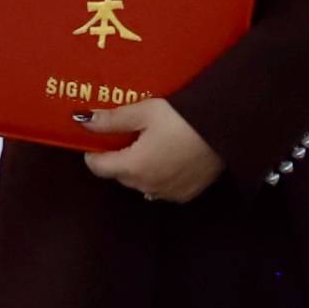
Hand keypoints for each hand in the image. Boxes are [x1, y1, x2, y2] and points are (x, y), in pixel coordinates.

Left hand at [76, 97, 221, 202]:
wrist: (226, 130)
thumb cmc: (182, 118)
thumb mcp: (145, 112)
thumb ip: (112, 120)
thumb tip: (82, 121)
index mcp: (132, 167)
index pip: (98, 167)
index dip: (93, 152)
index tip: (96, 139)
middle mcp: (146, 186)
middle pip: (119, 175)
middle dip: (117, 159)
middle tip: (125, 135)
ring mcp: (167, 193)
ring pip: (140, 183)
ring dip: (138, 169)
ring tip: (147, 145)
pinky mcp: (186, 195)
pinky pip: (161, 189)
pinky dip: (158, 176)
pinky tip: (167, 158)